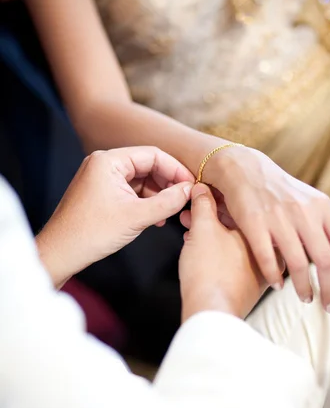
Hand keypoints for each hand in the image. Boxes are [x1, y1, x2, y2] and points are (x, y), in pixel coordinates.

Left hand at [36, 147, 193, 287]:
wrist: (60, 253)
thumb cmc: (90, 233)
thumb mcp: (136, 217)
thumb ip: (167, 202)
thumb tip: (189, 190)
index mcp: (108, 161)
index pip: (152, 155)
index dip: (175, 169)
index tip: (191, 185)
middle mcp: (103, 164)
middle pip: (147, 165)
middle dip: (167, 183)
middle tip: (184, 199)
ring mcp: (101, 178)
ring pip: (140, 180)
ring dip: (157, 194)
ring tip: (170, 212)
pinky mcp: (100, 192)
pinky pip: (130, 190)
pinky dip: (145, 201)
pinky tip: (155, 218)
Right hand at [179, 184, 270, 322]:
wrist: (210, 313)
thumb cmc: (211, 271)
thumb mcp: (204, 227)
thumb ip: (203, 204)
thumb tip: (202, 188)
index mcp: (265, 234)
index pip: (244, 208)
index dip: (218, 197)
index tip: (202, 195)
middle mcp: (268, 254)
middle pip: (238, 226)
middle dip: (211, 217)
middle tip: (190, 212)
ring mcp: (258, 274)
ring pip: (232, 244)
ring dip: (210, 234)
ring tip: (188, 228)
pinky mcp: (246, 289)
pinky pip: (230, 262)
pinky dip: (214, 252)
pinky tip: (196, 248)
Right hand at [200, 146, 329, 312]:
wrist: (244, 169)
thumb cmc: (283, 193)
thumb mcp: (314, 206)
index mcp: (323, 208)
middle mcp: (304, 212)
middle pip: (326, 261)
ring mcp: (278, 218)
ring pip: (297, 264)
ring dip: (304, 288)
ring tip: (307, 298)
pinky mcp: (254, 223)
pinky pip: (268, 258)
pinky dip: (275, 277)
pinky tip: (278, 286)